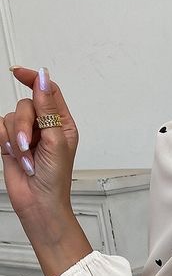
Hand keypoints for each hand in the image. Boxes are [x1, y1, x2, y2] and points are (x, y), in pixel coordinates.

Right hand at [0, 66, 77, 227]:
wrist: (38, 202)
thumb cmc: (55, 179)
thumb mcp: (55, 141)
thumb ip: (47, 108)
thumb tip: (42, 79)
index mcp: (62, 124)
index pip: (48, 91)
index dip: (34, 79)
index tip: (18, 72)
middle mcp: (45, 126)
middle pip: (27, 103)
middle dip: (24, 124)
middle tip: (28, 145)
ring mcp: (27, 134)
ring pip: (12, 116)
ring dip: (16, 138)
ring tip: (26, 158)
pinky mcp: (11, 142)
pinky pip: (0, 127)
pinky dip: (5, 141)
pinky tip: (15, 156)